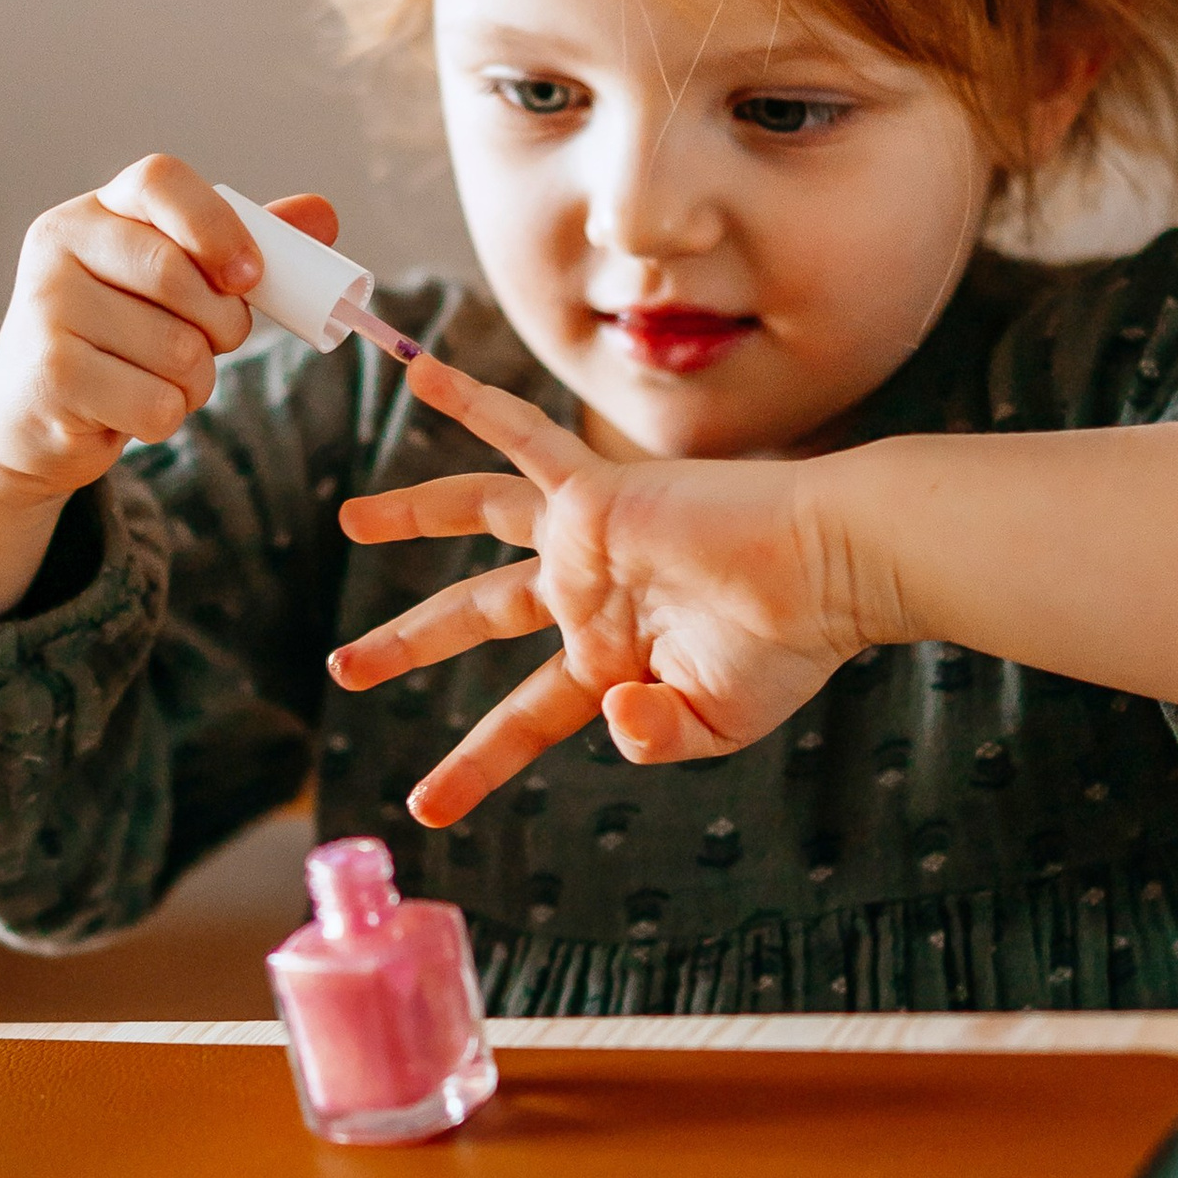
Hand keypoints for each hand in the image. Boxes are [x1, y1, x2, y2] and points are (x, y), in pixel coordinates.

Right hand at [0, 158, 339, 506]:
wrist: (30, 415)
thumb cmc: (116, 337)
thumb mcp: (169, 283)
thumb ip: (240, 246)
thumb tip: (323, 214)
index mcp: (92, 213)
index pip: (160, 181)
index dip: (218, 225)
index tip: (251, 276)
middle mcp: (59, 249)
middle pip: (179, 276)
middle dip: (223, 323)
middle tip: (210, 342)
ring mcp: (45, 313)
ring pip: (178, 351)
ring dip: (197, 381)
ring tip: (160, 379)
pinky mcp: (51, 380)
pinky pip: (157, 405)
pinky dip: (167, 417)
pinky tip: (131, 410)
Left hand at [328, 353, 878, 824]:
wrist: (833, 571)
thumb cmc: (790, 649)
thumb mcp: (716, 722)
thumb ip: (652, 736)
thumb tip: (609, 718)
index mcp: (612, 662)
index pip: (523, 719)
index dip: (474, 763)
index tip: (426, 806)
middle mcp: (588, 595)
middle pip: (475, 617)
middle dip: (407, 644)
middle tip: (344, 666)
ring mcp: (588, 537)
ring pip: (479, 516)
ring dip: (414, 514)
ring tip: (350, 521)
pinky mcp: (598, 486)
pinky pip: (520, 434)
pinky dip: (470, 401)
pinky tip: (417, 370)